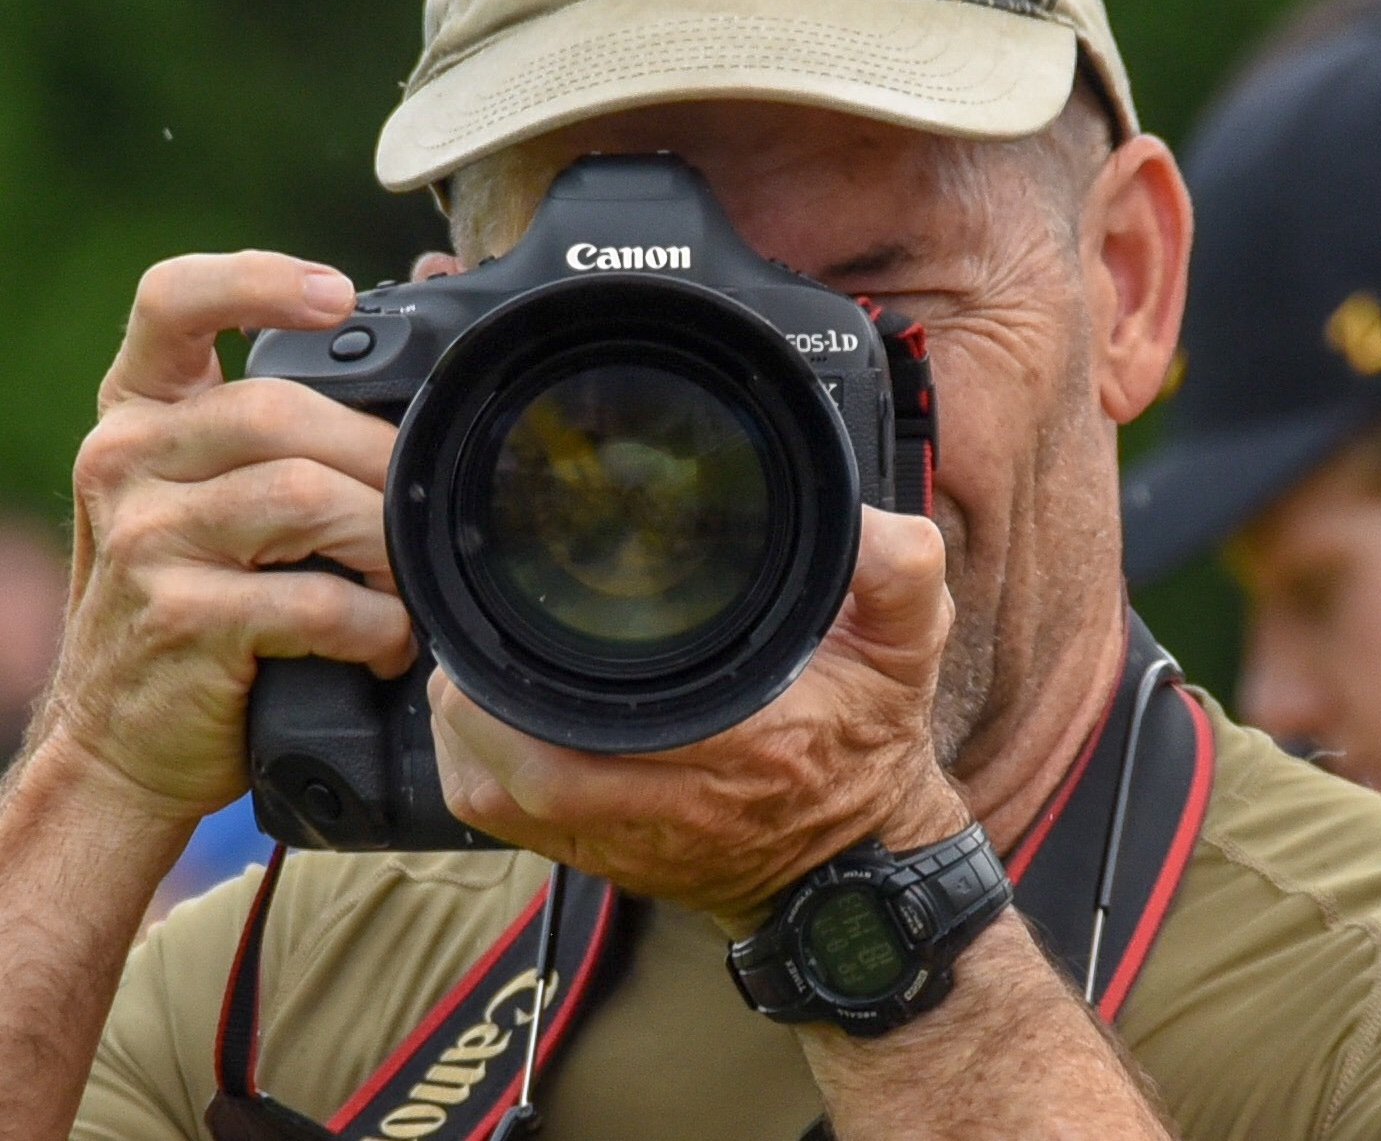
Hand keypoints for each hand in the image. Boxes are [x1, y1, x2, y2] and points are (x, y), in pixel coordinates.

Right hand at [39, 251, 414, 821]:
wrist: (122, 738)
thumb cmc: (199, 596)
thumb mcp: (213, 492)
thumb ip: (287, 420)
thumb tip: (427, 295)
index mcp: (142, 410)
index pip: (173, 302)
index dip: (257, 282)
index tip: (337, 296)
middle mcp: (125, 458)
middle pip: (282, 411)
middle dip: (377, 463)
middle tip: (416, 517)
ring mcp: (143, 539)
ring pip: (305, 497)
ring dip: (384, 546)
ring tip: (403, 585)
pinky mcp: (177, 619)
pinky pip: (312, 598)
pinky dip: (373, 624)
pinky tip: (382, 643)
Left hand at [428, 505, 970, 927]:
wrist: (853, 872)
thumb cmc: (867, 753)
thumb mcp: (906, 650)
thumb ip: (897, 573)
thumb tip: (862, 517)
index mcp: (735, 746)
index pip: (603, 724)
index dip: (534, 675)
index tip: (517, 606)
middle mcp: (664, 804)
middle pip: (518, 769)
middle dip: (475, 693)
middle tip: (477, 623)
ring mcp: (621, 839)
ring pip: (495, 797)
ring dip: (466, 729)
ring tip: (473, 660)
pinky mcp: (598, 859)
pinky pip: (502, 823)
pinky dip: (477, 767)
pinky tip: (486, 717)